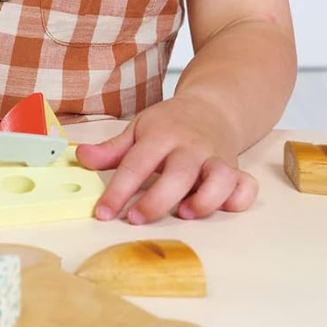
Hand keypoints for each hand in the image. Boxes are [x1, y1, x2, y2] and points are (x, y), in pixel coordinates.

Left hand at [75, 98, 257, 223]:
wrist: (212, 107)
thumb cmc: (170, 123)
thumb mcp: (138, 128)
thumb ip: (112, 149)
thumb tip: (81, 156)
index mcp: (162, 134)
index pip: (136, 163)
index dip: (118, 190)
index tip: (103, 212)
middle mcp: (190, 146)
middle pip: (178, 174)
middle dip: (157, 200)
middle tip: (135, 219)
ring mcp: (215, 158)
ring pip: (218, 178)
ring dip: (204, 199)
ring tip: (184, 213)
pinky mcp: (235, 169)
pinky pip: (245, 186)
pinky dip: (238, 199)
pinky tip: (222, 208)